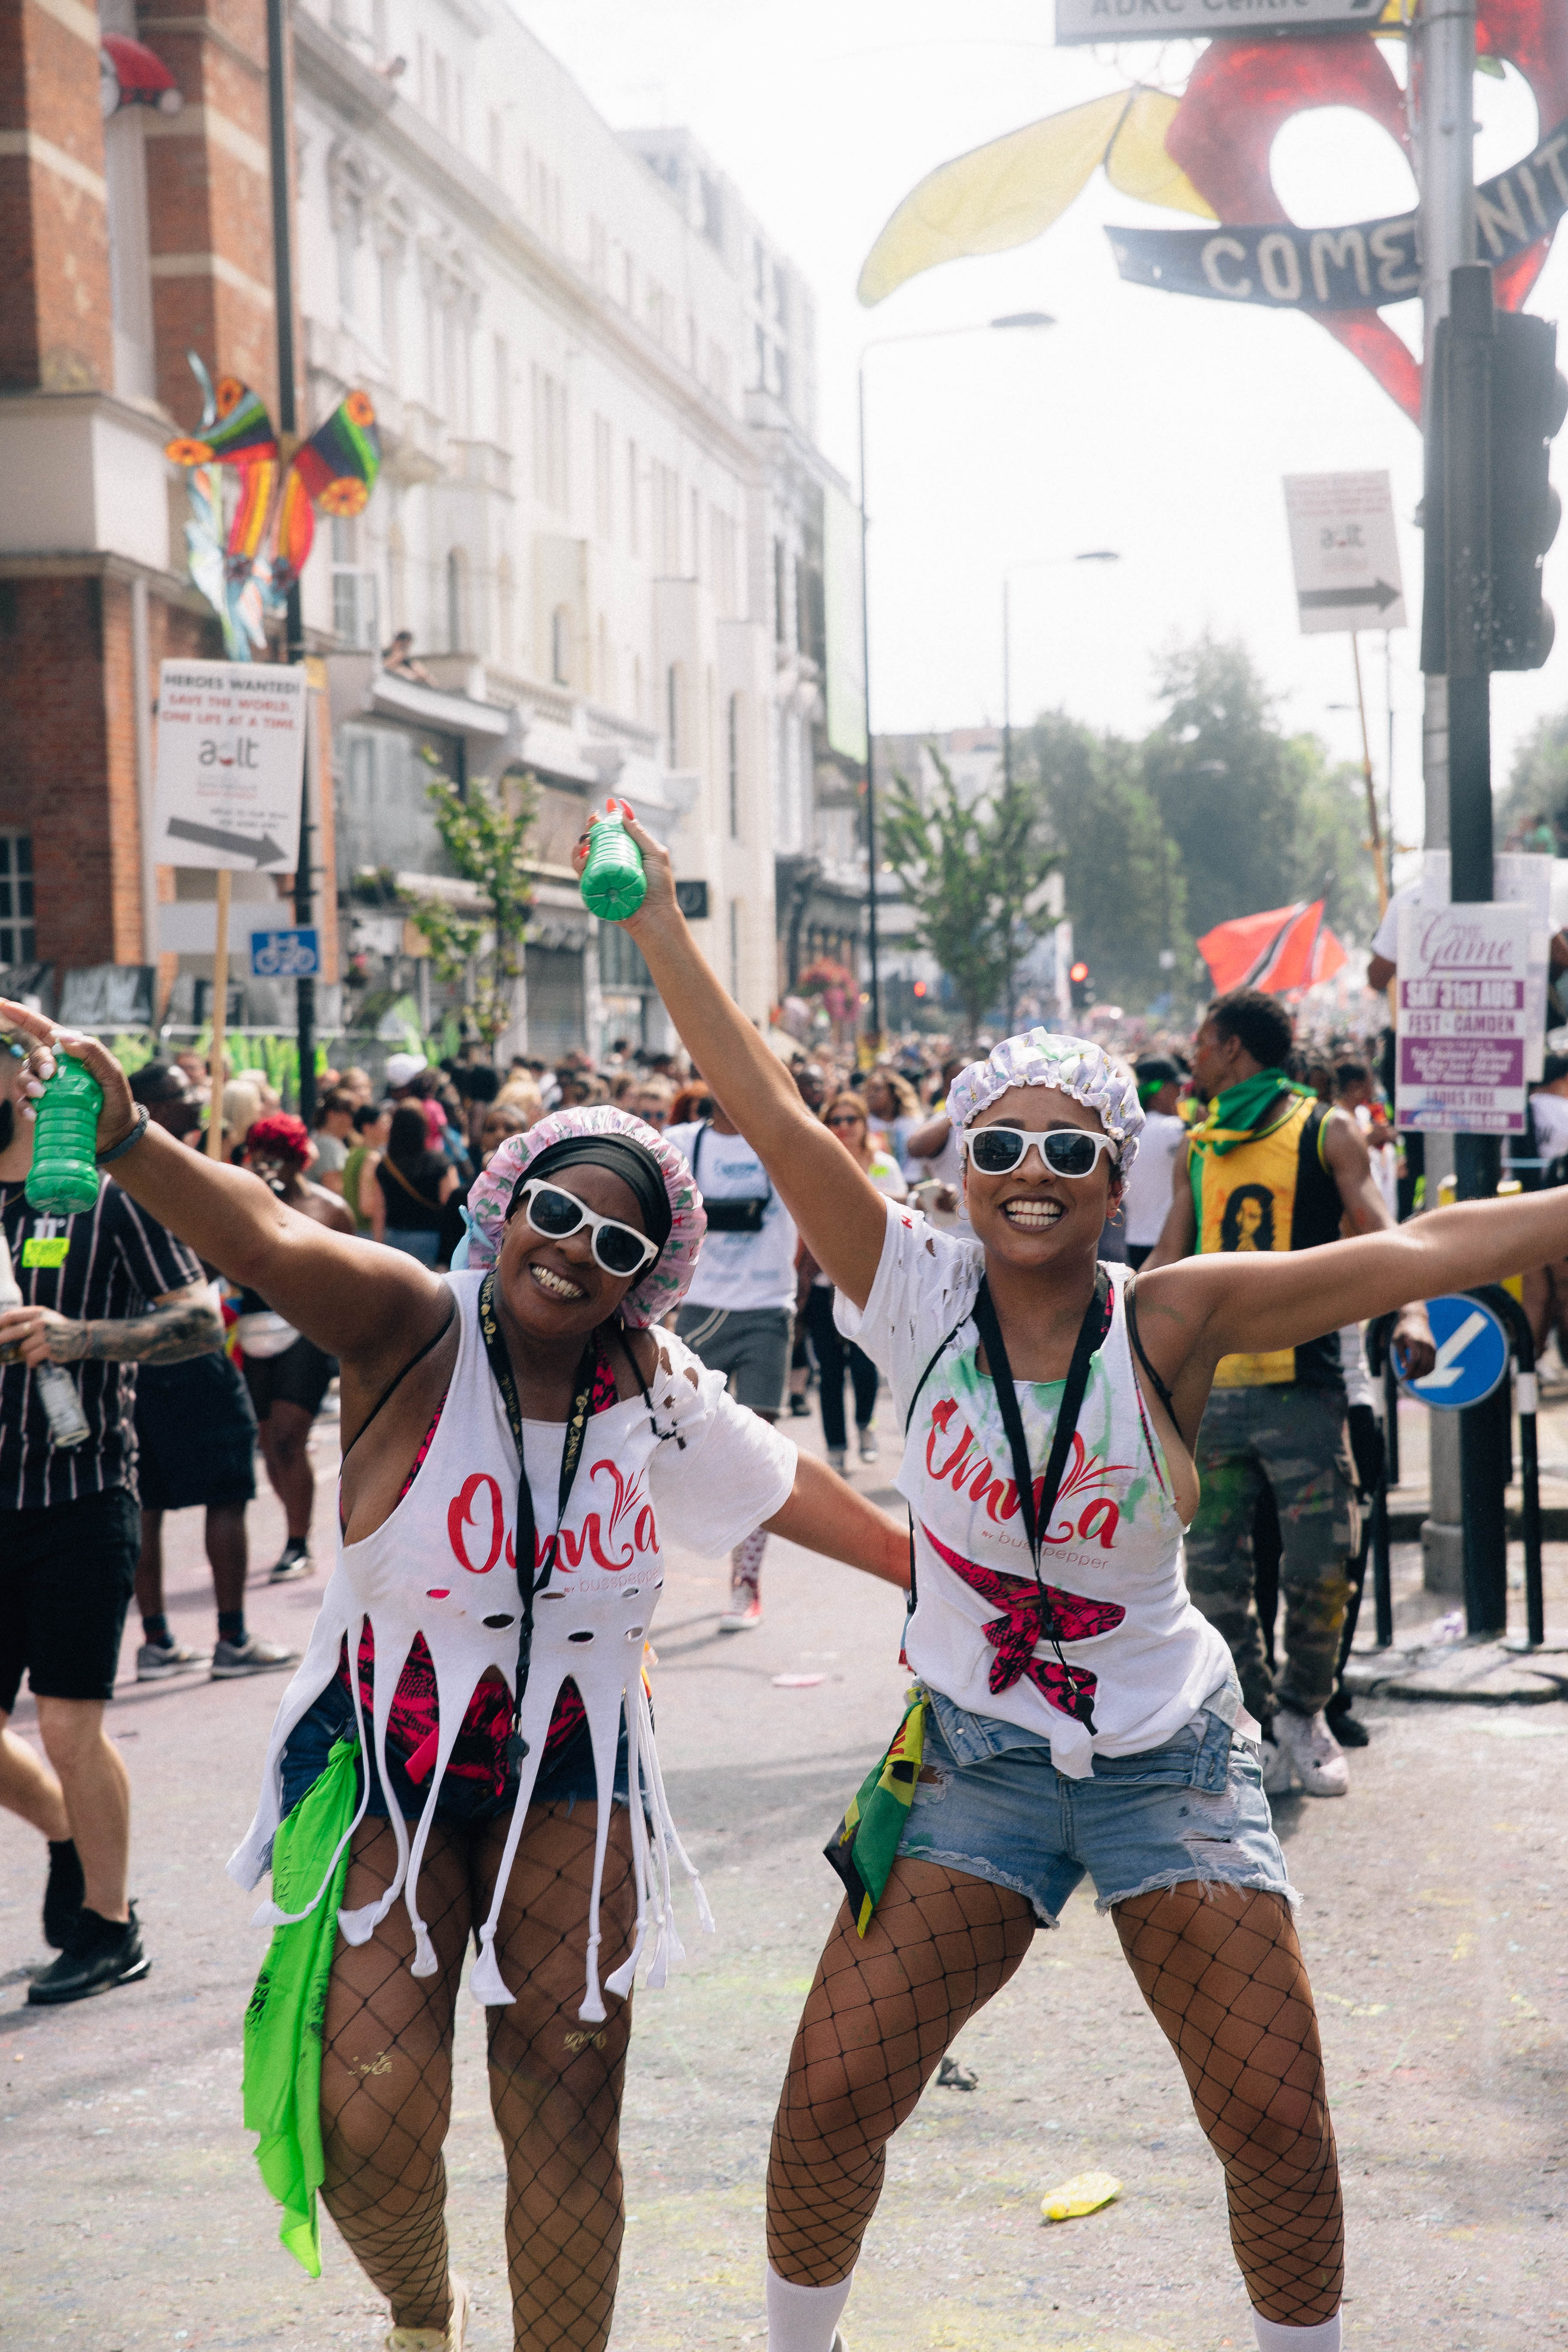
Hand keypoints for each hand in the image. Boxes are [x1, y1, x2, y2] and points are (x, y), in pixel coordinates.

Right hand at [0, 1001, 137, 1152]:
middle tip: (49, 1076)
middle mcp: (54, 1066)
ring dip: (27, 1083)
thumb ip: (93, 1052)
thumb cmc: (116, 1098)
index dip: (24, 1017)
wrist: (116, 1132)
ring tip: (40, 1095)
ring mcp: (46, 1087)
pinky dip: (25, 1106)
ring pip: (24, 1076)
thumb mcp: (112, 1073)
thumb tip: (62, 1036)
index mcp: (70, 1053)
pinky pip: (24, 1102)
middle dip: (38, 1062)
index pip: (45, 1030)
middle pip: (34, 1055)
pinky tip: (34, 1114)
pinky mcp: (42, 1107)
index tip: (5, 1006)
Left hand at [0, 1304, 87, 1366]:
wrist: (83, 1337)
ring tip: (31, 1355)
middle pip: (11, 1332)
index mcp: (37, 1312)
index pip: (11, 1315)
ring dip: (24, 1355)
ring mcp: (44, 1335)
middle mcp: (40, 1322)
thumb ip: (29, 1320)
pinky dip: (31, 1363)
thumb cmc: (60, 1329)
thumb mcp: (46, 1317)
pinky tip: (35, 1362)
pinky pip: (30, 1358)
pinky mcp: (48, 1348)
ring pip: (22, 1349)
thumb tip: (4, 1330)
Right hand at [570, 800, 679, 935]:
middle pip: (594, 841)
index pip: (611, 832)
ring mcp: (601, 875)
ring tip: (588, 840)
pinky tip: (585, 855)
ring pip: (582, 855)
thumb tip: (624, 811)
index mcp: (625, 852)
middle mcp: (611, 863)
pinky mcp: (593, 888)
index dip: (605, 819)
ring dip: (581, 843)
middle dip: (590, 828)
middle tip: (593, 820)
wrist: (655, 913)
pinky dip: (578, 862)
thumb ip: (641, 833)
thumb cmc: (659, 886)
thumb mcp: (656, 854)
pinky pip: (580, 873)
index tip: (606, 807)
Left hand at [1391, 1304, 1435, 1379]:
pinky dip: (1427, 1372)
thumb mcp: (1396, 1340)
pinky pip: (1433, 1365)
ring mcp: (1431, 1347)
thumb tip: (1404, 1367)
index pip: (1415, 1360)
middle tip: (1404, 1379)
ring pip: (1430, 1367)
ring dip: (1420, 1375)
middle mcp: (1426, 1344)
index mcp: (1415, 1341)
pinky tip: (1418, 1374)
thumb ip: (1400, 1353)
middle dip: (1414, 1375)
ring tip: (1410, 1377)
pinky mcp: (1434, 1349)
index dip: (1409, 1371)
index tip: (1402, 1378)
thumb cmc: (1402, 1330)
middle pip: (1423, 1366)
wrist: (1415, 1318)